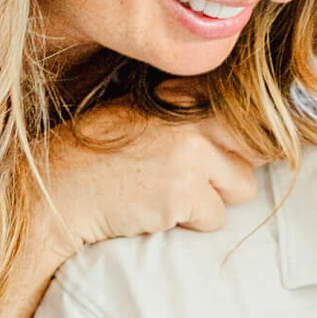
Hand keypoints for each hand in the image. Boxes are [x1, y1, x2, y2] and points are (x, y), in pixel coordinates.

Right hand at [42, 108, 262, 258]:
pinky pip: (217, 218)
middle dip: (236, 169)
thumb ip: (190, 115)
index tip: (236, 151)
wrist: (60, 189)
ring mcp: (190, 154)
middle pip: (256, 148)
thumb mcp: (144, 116)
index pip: (248, 112)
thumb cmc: (101, 156)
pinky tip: (158, 210)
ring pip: (244, 188)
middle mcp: (192, 118)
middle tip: (199, 179)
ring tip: (172, 194)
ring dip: (215, 199)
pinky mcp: (184, 193)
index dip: (246, 139)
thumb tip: (252, 131)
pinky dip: (192, 223)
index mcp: (184, 94)